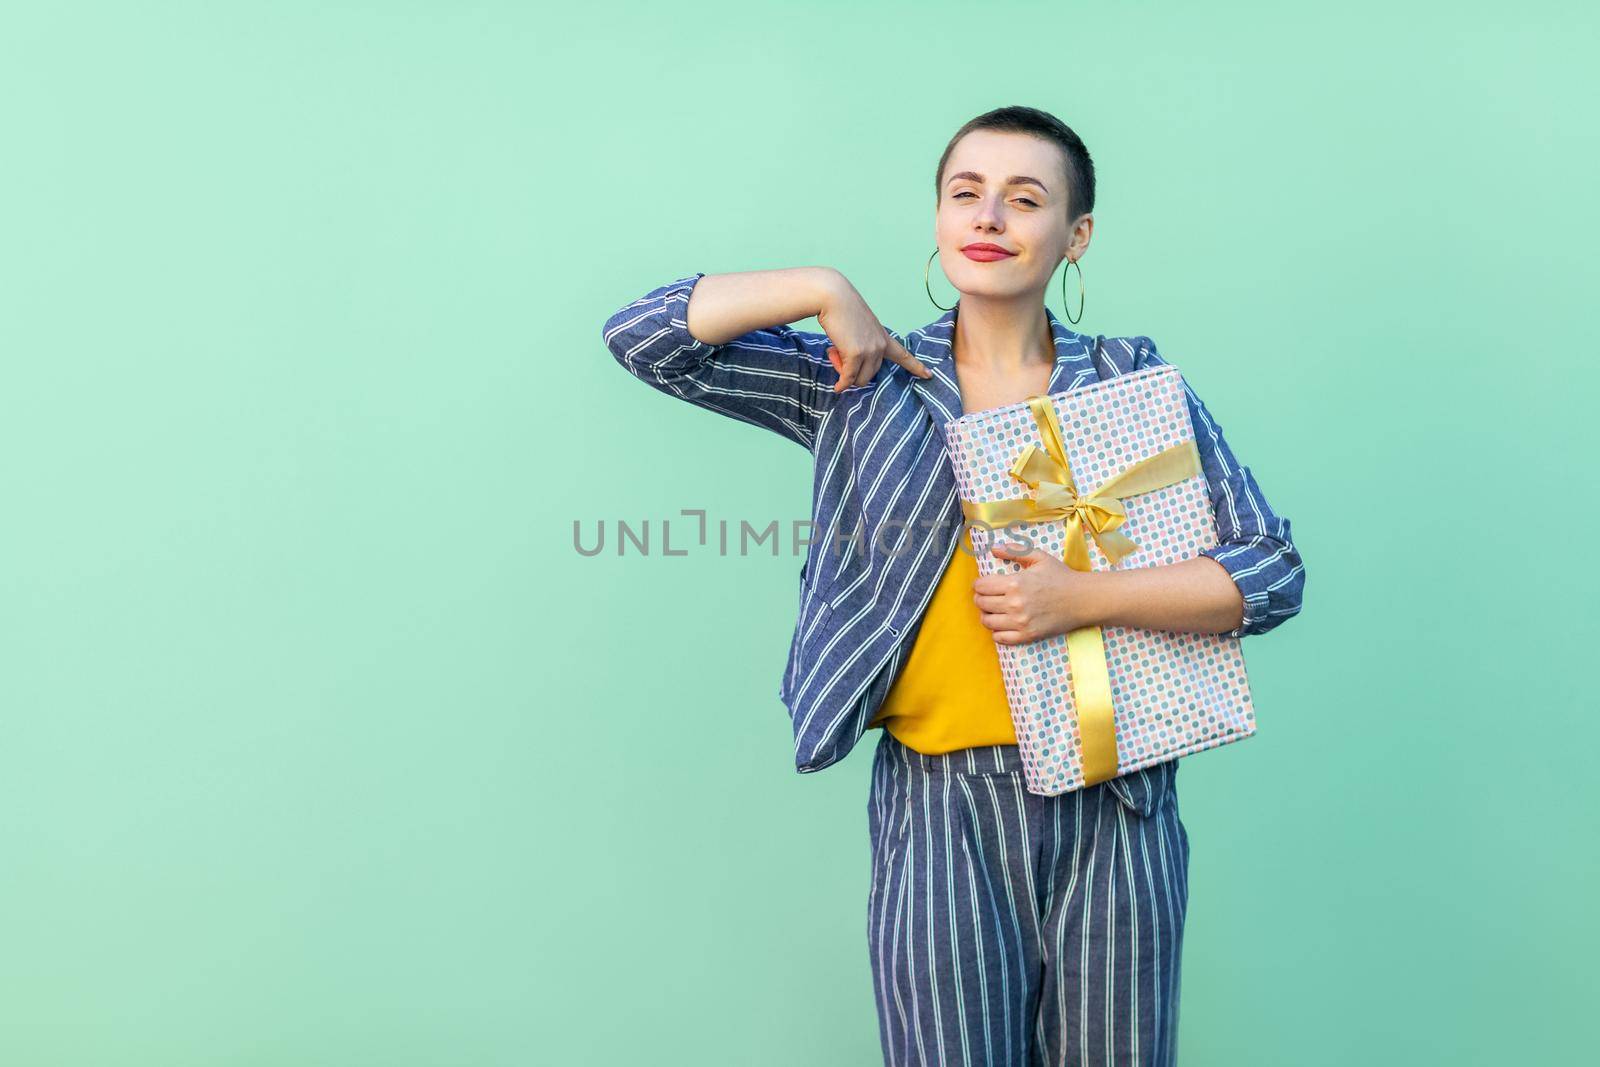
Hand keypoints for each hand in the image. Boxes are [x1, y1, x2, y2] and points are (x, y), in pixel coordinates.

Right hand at [815, 277, 931, 391]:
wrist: (833, 296)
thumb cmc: (841, 309)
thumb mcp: (858, 328)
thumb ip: (859, 345)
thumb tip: (850, 370)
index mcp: (883, 336)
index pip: (903, 354)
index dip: (916, 366)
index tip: (929, 375)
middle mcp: (881, 344)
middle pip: (871, 374)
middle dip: (853, 371)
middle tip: (837, 354)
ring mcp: (870, 349)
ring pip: (860, 379)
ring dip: (846, 375)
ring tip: (834, 354)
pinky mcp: (856, 354)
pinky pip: (849, 378)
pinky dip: (842, 384)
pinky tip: (837, 387)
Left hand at [974, 540, 1102, 644]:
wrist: (1082, 599)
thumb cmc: (1061, 577)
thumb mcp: (1039, 557)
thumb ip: (1015, 551)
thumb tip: (994, 548)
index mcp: (1015, 583)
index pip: (981, 586)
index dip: (979, 584)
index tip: (984, 584)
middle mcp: (1015, 604)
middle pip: (981, 603)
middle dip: (981, 598)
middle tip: (988, 596)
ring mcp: (1020, 622)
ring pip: (987, 621)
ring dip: (987, 614)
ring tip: (994, 610)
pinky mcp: (1027, 636)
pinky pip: (1000, 638)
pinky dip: (997, 631)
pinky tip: (1003, 623)